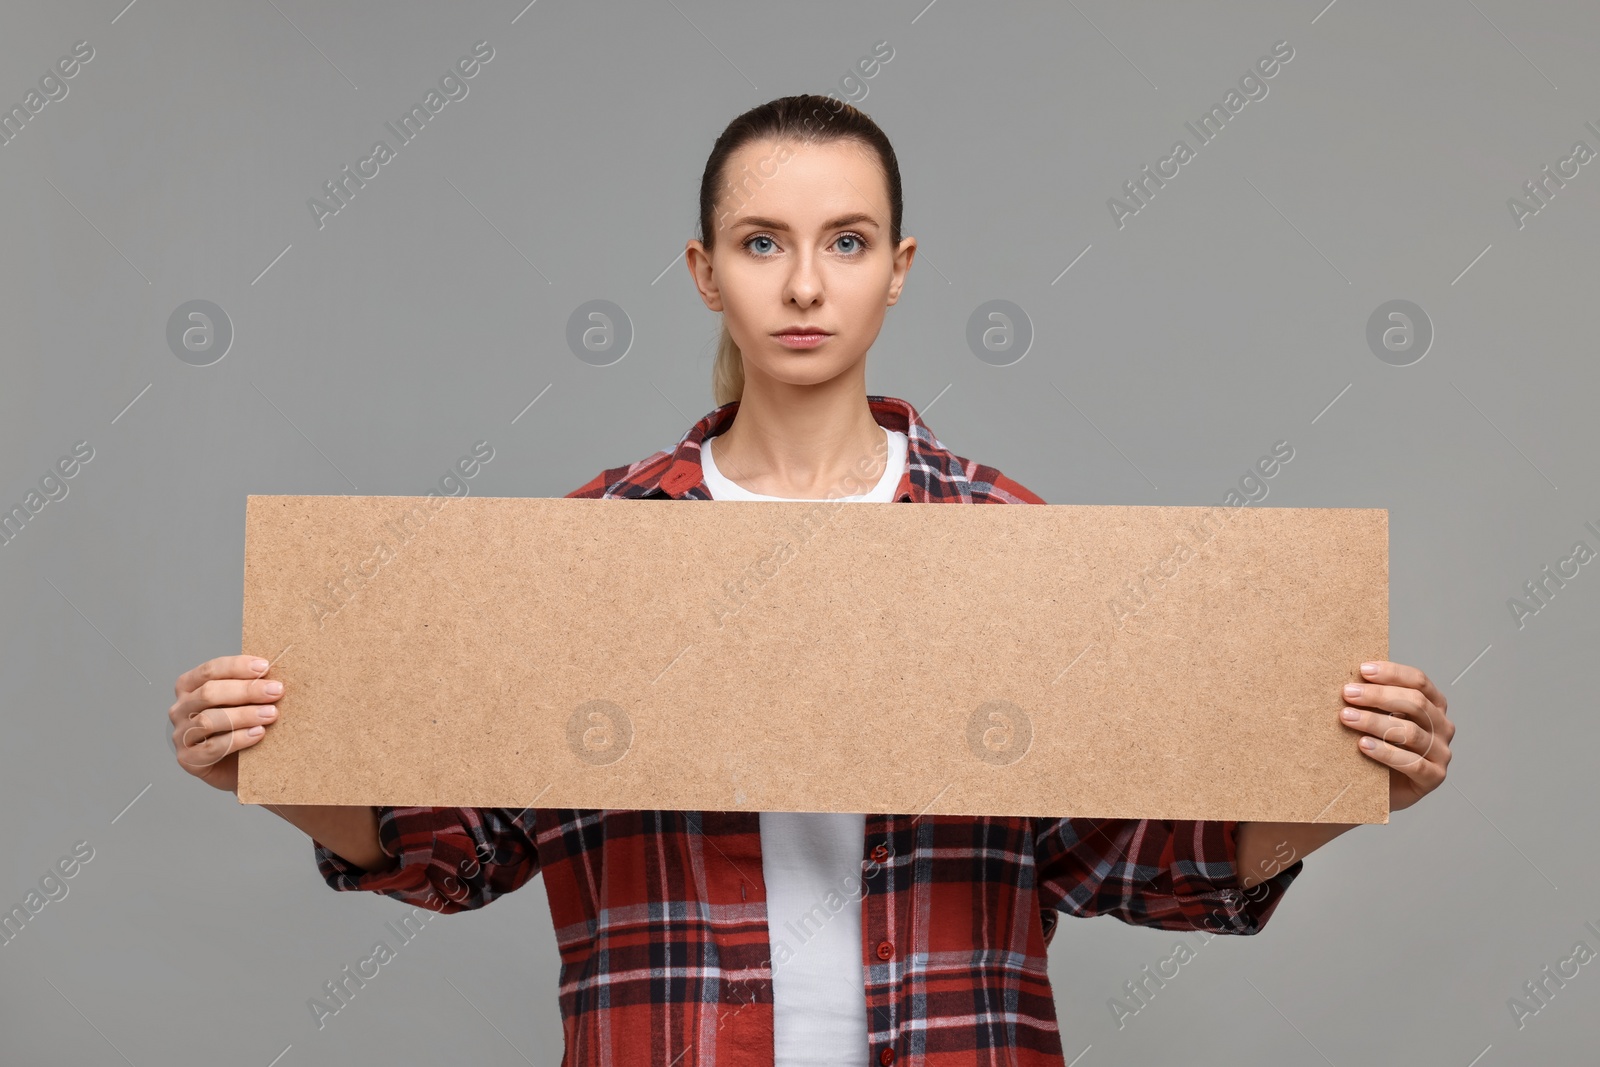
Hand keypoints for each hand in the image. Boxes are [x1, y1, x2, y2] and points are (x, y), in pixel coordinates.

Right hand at [170, 654, 282, 793]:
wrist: (243, 767)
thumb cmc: (243, 726)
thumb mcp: (244, 702)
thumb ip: (251, 687)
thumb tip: (272, 675)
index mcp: (189, 687)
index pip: (210, 670)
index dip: (237, 666)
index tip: (265, 667)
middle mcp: (180, 709)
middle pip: (209, 693)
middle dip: (246, 690)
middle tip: (276, 691)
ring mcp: (181, 735)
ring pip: (208, 720)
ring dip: (244, 715)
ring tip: (271, 714)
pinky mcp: (188, 759)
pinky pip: (212, 747)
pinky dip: (238, 739)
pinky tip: (258, 734)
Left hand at [1338, 660, 1452, 812]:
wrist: (1378, 787)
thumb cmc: (1378, 747)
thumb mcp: (1378, 718)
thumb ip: (1373, 700)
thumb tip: (1349, 679)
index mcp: (1434, 705)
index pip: (1419, 681)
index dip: (1392, 673)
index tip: (1362, 670)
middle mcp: (1442, 726)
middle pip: (1415, 703)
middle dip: (1378, 696)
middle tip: (1348, 694)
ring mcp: (1441, 753)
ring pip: (1410, 732)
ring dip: (1375, 722)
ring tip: (1347, 718)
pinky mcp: (1434, 777)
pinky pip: (1412, 763)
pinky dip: (1386, 752)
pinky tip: (1363, 745)